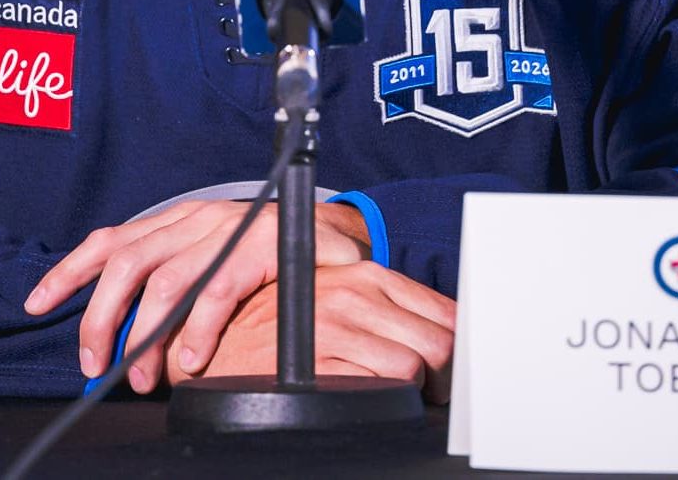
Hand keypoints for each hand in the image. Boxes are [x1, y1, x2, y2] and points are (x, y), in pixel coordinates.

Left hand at [24, 200, 370, 390]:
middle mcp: (195, 220)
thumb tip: (123, 334)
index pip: (111, 239)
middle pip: (127, 261)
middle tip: (93, 363)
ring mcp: (226, 232)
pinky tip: (194, 362)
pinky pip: (216, 292)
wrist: (332, 239)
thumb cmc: (265, 258)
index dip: (70, 269)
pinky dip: (198, 331)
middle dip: (99, 315)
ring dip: (145, 336)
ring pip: (165, 281)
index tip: (37, 303)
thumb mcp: (211, 260)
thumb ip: (173, 283)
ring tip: (142, 378)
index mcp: (177, 221)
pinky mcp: (258, 250)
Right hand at [168, 262, 455, 403]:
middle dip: (445, 378)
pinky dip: (384, 401)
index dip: (459, 350)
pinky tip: (370, 400)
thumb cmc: (283, 322)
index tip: (453, 372)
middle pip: (439, 344)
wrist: (218, 335)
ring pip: (413, 368)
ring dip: (413, 391)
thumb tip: (443, 341)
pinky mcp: (318, 360)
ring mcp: (337, 326)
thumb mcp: (338, 299)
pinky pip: (378, 389)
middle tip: (431, 394)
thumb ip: (385, 312)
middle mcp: (356, 294)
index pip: (445, 313)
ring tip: (396, 395)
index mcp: (367, 276)